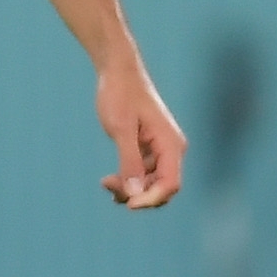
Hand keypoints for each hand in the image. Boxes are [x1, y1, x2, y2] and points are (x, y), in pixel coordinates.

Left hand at [96, 59, 186, 209]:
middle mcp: (171, 150)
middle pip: (161, 188)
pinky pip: (143, 174)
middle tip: (107, 184)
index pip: (170, 184)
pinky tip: (110, 182)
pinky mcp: (149, 149)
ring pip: (150, 184)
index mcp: (171, 145)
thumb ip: (129, 161)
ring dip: (130, 189)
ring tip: (105, 182)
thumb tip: (133, 194)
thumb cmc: (120, 95)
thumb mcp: (121, 129)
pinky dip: (129, 180)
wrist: (118, 72)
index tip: (128, 204)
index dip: (151, 199)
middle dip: (137, 195)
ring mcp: (161, 150)